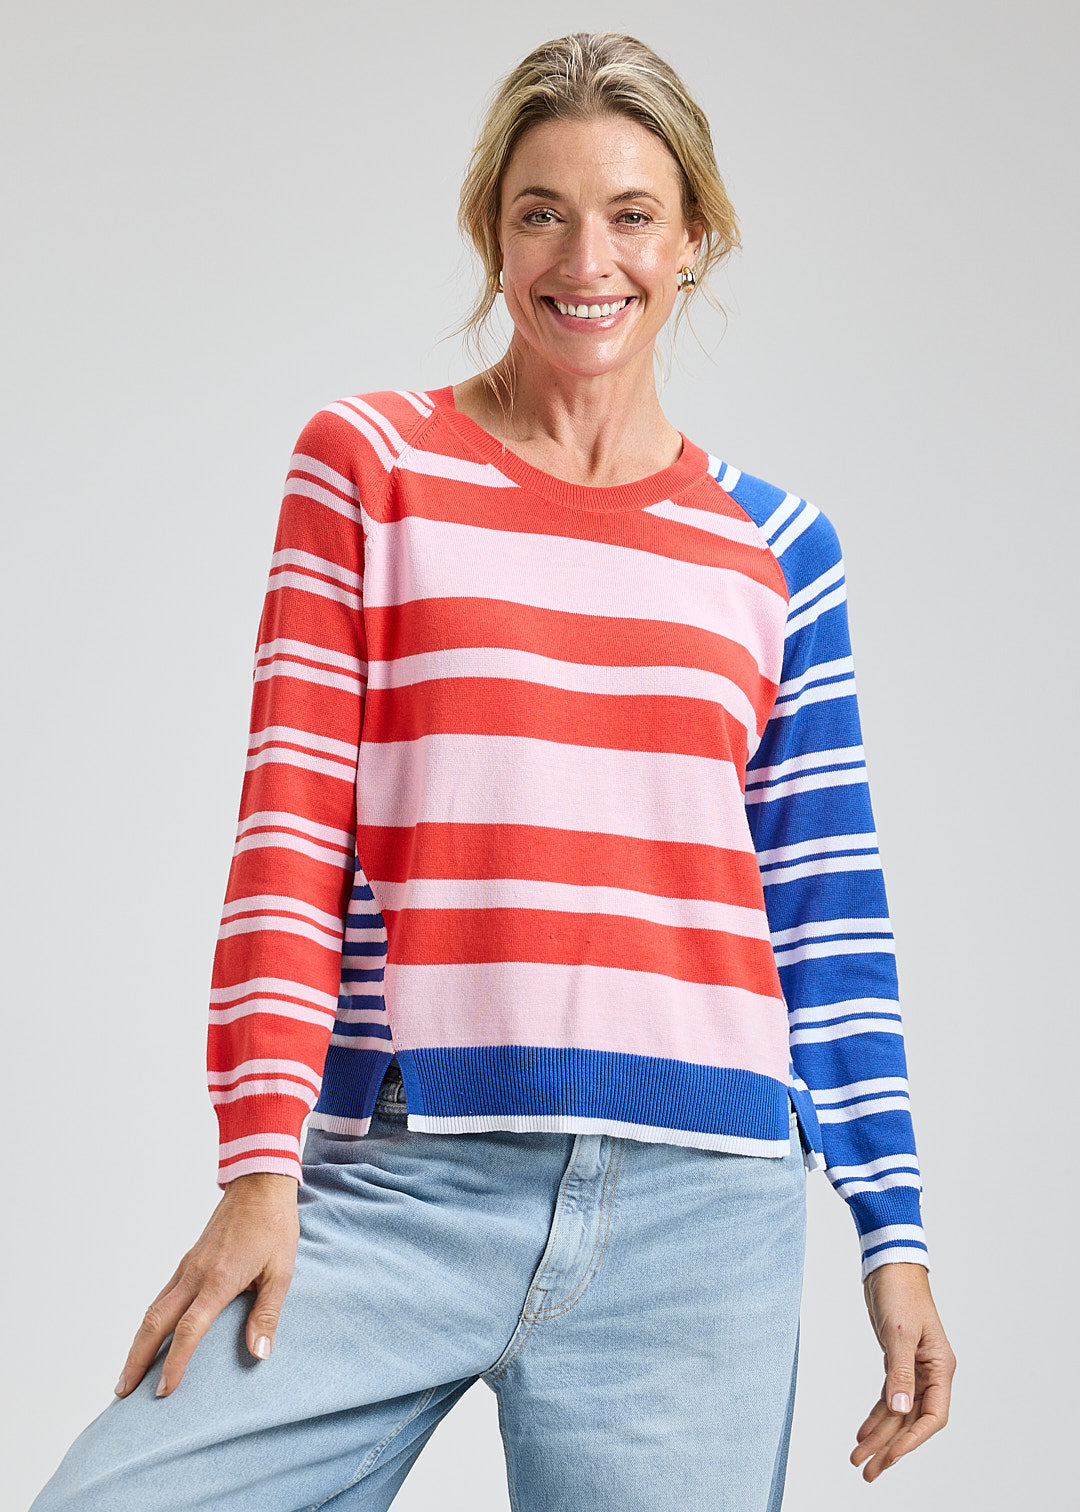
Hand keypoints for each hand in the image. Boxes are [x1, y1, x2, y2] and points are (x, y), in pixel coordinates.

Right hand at [114, 1171, 299, 1398]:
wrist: (260, 1185)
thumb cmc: (274, 1226)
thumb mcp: (281, 1271)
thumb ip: (267, 1314)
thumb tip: (259, 1354)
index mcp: (219, 1279)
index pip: (189, 1329)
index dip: (175, 1363)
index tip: (163, 1391)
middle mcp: (196, 1274)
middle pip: (155, 1323)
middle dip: (137, 1359)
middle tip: (122, 1392)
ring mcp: (189, 1266)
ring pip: (153, 1309)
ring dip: (138, 1342)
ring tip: (128, 1373)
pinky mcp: (189, 1260)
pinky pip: (163, 1294)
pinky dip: (150, 1320)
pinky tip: (149, 1335)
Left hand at [851, 1261, 954, 1481]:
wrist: (889, 1265)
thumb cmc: (900, 1292)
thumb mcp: (899, 1333)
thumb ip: (899, 1372)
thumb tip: (900, 1410)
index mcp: (940, 1367)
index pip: (932, 1417)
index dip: (912, 1440)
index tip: (890, 1457)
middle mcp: (930, 1373)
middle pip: (912, 1421)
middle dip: (890, 1447)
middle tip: (868, 1471)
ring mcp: (914, 1369)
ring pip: (898, 1413)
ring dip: (879, 1436)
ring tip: (859, 1459)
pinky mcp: (896, 1362)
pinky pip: (888, 1397)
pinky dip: (876, 1416)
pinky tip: (862, 1433)